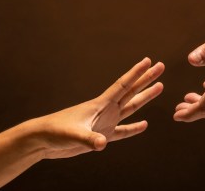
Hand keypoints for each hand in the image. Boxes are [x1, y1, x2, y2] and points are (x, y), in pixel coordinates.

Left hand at [36, 57, 163, 158]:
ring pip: (130, 107)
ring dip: (145, 98)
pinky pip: (123, 131)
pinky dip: (134, 128)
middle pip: (131, 91)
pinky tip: (144, 125)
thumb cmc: (55, 132)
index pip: (123, 85)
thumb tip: (102, 144)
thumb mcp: (74, 135)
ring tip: (159, 87)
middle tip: (161, 66)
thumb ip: (89, 139)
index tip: (149, 61)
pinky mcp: (101, 135)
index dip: (136, 73)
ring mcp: (105, 122)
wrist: (43, 140)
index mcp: (100, 105)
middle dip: (146, 79)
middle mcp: (106, 110)